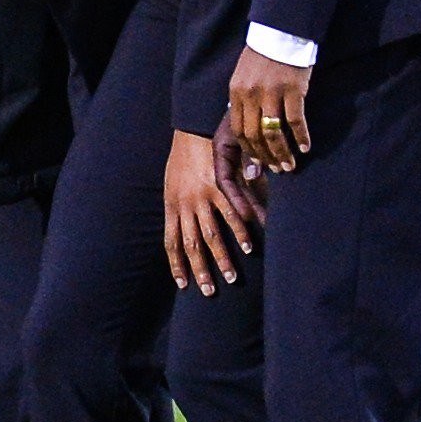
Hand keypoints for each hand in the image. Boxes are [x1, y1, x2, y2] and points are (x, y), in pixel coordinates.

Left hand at [163, 128, 263, 294]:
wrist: (191, 130)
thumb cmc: (182, 158)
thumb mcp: (172, 184)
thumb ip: (181, 207)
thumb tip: (186, 230)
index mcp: (171, 206)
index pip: (171, 242)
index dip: (176, 265)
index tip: (183, 284)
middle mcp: (184, 205)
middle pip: (191, 245)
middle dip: (199, 270)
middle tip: (208, 291)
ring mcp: (201, 197)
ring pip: (211, 235)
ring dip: (221, 258)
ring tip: (232, 277)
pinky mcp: (219, 186)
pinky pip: (231, 213)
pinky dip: (241, 231)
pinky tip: (249, 246)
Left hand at [228, 46, 313, 173]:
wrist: (281, 31)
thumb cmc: (263, 55)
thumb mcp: (244, 76)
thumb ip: (244, 100)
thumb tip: (247, 128)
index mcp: (236, 92)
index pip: (238, 130)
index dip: (249, 150)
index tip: (259, 163)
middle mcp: (250, 95)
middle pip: (254, 135)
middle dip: (266, 156)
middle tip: (278, 169)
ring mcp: (271, 93)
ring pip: (273, 132)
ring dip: (282, 152)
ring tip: (291, 164)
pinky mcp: (292, 89)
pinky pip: (295, 121)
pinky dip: (301, 137)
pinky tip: (306, 147)